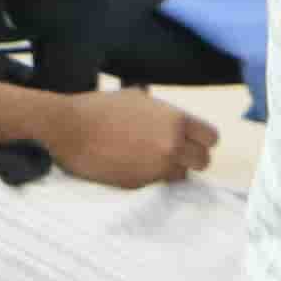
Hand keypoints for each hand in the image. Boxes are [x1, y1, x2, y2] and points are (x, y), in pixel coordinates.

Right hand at [34, 86, 217, 188]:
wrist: (68, 128)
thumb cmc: (98, 107)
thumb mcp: (134, 97)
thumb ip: (158, 108)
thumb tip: (164, 112)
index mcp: (174, 120)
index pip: (211, 137)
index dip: (202, 139)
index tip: (192, 140)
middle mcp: (171, 145)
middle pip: (203, 161)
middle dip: (191, 158)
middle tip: (175, 153)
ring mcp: (157, 168)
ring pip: (182, 176)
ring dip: (172, 169)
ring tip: (151, 160)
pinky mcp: (140, 184)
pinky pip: (157, 183)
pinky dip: (149, 177)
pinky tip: (132, 165)